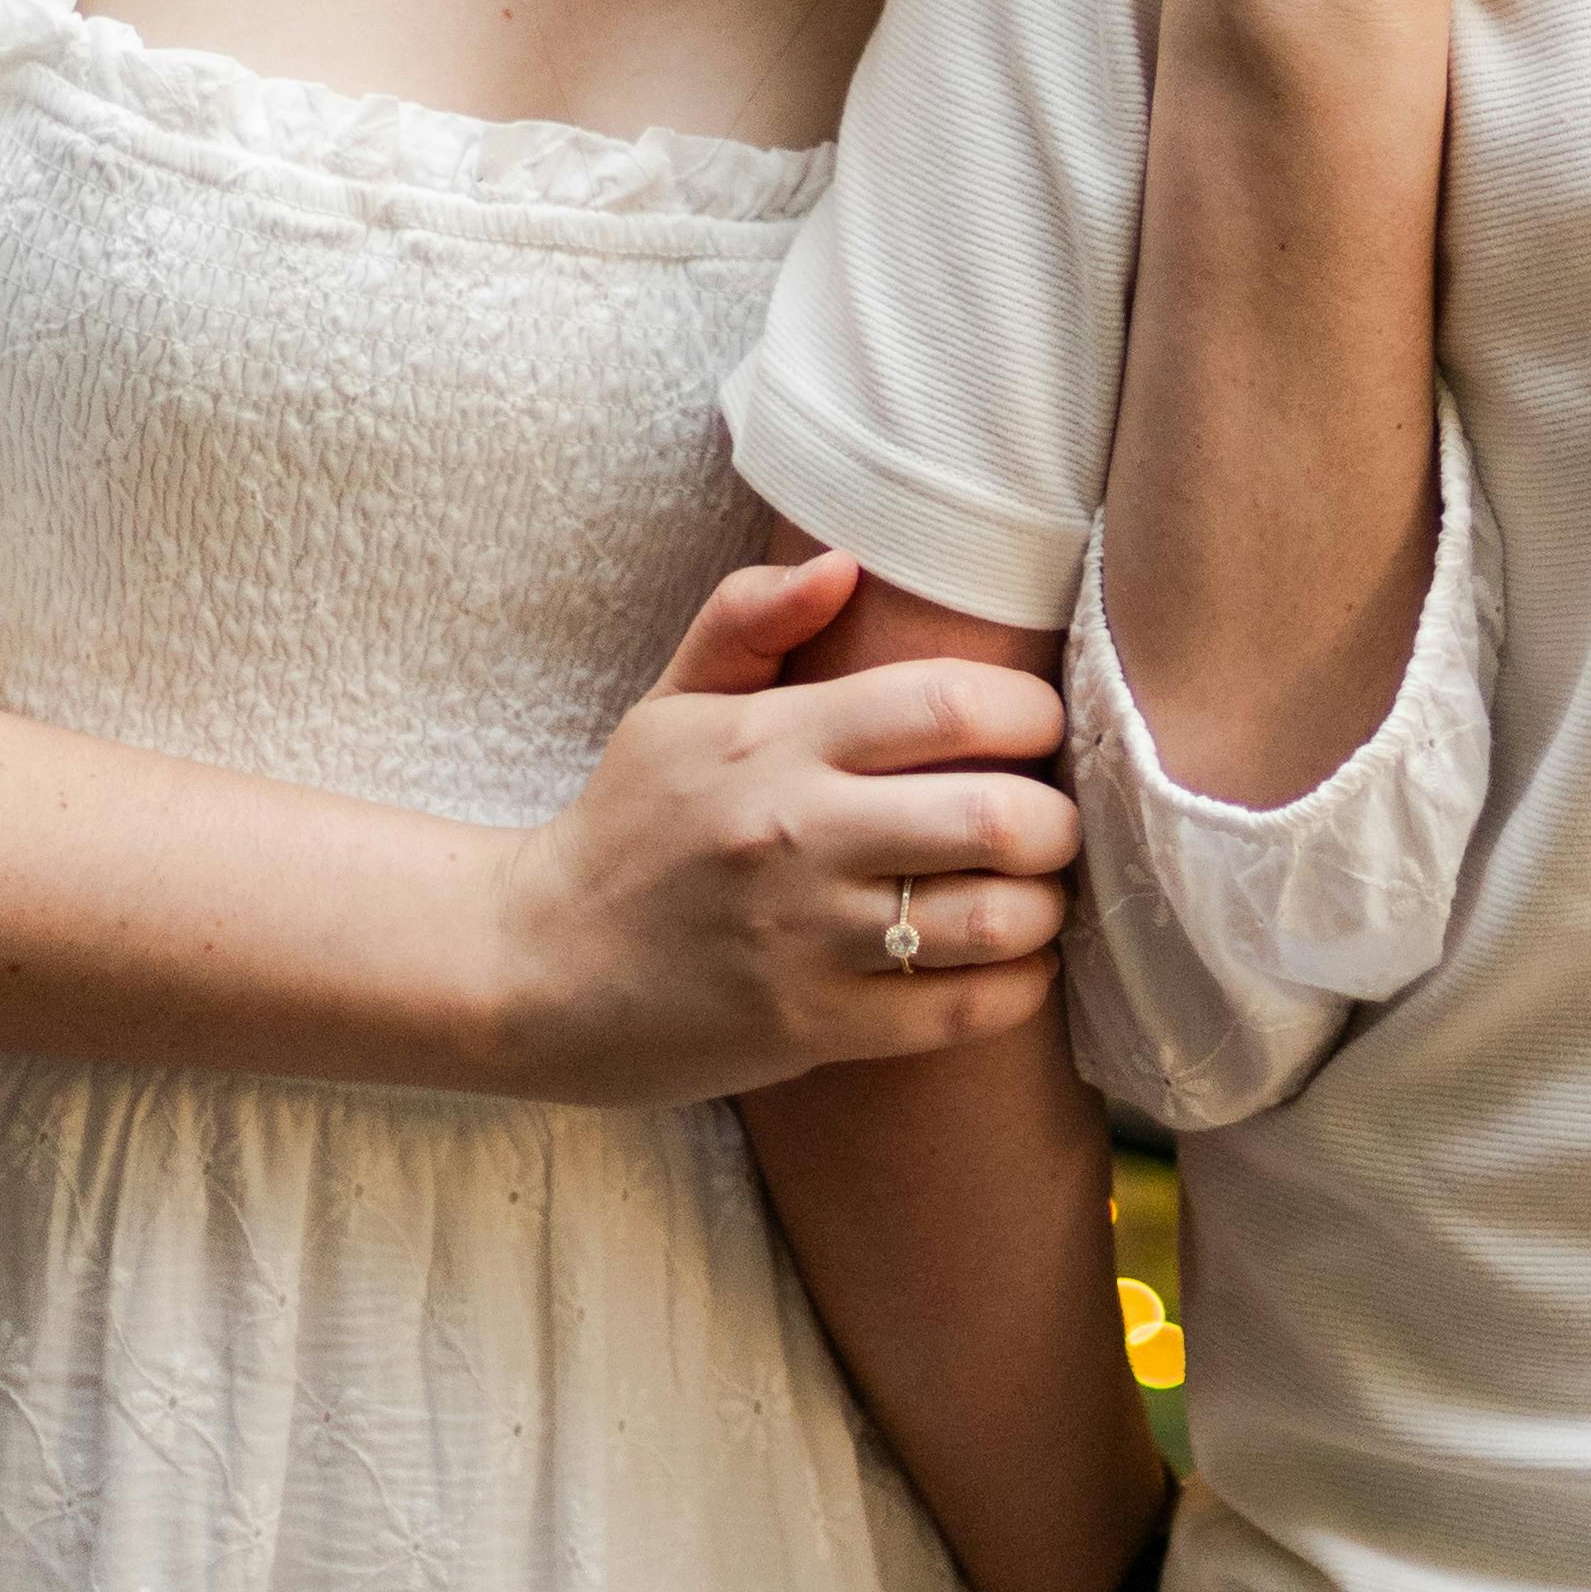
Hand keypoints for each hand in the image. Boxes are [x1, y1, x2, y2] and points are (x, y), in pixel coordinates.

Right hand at [486, 548, 1074, 1109]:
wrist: (532, 965)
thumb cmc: (625, 827)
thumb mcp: (672, 704)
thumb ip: (749, 621)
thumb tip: (843, 564)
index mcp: (776, 740)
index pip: (950, 705)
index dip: (1032, 716)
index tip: (1040, 734)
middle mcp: (798, 833)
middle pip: (996, 817)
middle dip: (1058, 822)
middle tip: (1054, 827)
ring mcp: (805, 938)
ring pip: (991, 920)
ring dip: (1044, 910)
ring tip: (1038, 899)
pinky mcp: (809, 1027)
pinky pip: (958, 1012)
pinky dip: (1014, 990)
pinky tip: (1014, 969)